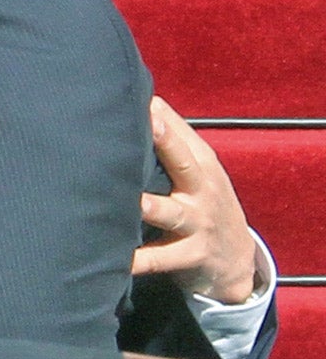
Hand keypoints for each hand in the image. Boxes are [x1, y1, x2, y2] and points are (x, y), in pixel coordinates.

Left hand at [131, 96, 255, 303]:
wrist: (237, 261)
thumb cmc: (204, 201)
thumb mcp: (199, 169)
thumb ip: (175, 137)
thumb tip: (145, 97)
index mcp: (201, 163)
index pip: (181, 133)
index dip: (161, 116)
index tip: (139, 97)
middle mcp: (201, 189)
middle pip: (184, 163)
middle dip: (167, 142)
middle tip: (148, 124)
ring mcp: (197, 223)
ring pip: (171, 213)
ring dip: (151, 206)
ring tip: (135, 200)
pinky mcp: (191, 255)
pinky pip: (161, 258)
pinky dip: (141, 259)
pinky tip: (121, 259)